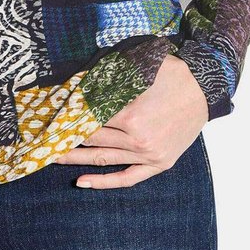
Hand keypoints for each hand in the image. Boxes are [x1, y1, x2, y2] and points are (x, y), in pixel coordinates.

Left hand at [54, 52, 208, 187]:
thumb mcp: (141, 66)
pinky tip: (82, 182)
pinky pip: (127, 178)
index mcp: (130, 113)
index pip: (88, 118)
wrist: (205, 89)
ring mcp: (149, 154)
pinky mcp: (159, 164)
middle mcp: (137, 138)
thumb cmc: (172, 73)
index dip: (67, 117)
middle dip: (66, 138)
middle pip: (92, 140)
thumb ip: (111, 75)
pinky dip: (104, 182)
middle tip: (43, 138)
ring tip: (53, 157)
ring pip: (104, 159)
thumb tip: (80, 81)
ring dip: (76, 160)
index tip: (48, 117)